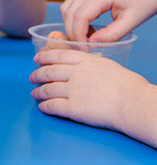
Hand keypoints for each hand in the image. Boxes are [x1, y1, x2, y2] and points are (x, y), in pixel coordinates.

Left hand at [31, 49, 150, 133]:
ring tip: (34, 93)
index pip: (58, 55)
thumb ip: (92, 64)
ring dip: (39, 92)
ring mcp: (73, 90)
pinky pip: (53, 106)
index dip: (44, 57)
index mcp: (86, 61)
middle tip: (32, 77)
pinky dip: (45, 106)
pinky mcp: (74, 108)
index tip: (37, 59)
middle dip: (37, 75)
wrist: (133, 103)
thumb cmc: (129, 86)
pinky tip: (42, 107)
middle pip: (49, 72)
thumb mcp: (108, 65)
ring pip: (48, 89)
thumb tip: (84, 66)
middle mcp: (76, 73)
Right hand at [61, 0, 156, 41]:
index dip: (78, 34)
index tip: (85, 48)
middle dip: (72, 31)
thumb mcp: (132, 22)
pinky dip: (73, 17)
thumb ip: (112, 34)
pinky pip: (72, 4)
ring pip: (66, 7)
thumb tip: (92, 43)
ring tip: (85, 36)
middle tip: (83, 46)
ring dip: (70, 24)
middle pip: (69, 12)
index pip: (79, 16)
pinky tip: (86, 26)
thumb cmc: (144, 3)